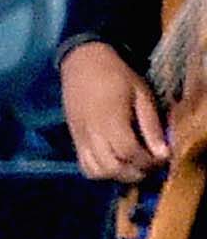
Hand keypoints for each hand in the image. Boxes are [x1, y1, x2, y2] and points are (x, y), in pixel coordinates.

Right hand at [62, 39, 169, 182]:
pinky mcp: (74, 139)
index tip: (161, 158)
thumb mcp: (142, 94)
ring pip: (96, 171)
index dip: (148, 161)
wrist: (82, 63)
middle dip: (134, 172)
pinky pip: (84, 165)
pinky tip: (114, 161)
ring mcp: (80, 137)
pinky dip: (101, 171)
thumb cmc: (117, 76)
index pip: (129, 152)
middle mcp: (92, 132)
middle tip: (148, 164)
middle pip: (112, 167)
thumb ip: (151, 126)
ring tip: (132, 164)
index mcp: (111, 118)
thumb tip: (163, 153)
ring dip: (117, 174)